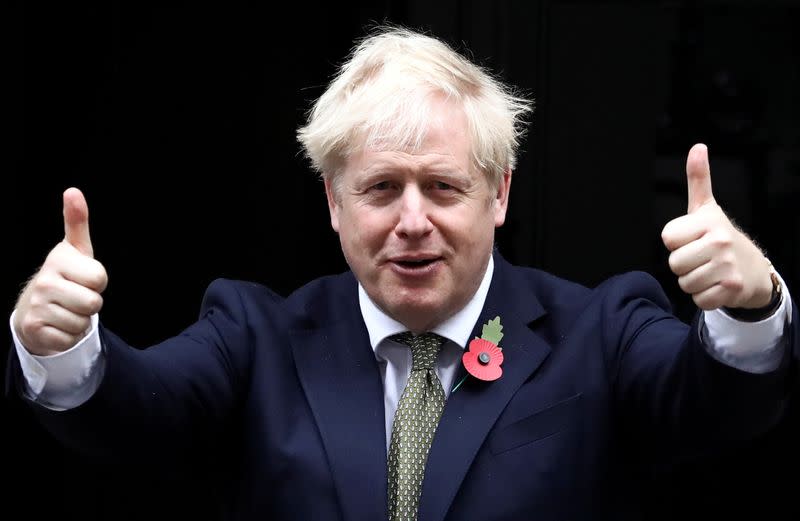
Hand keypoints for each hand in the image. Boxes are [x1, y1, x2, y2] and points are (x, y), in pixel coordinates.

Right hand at [13, 188, 107, 354]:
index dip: (98, 282)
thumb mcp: (75, 250)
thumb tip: (73, 191)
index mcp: (58, 260)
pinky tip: (57, 324)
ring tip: (66, 310)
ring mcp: (37, 306)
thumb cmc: (65, 276)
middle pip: (94, 303)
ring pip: (83, 323)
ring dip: (80, 320)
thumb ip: (77, 222)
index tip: (84, 278)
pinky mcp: (34, 329)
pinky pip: (70, 338)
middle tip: (75, 296)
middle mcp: (44, 281)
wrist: (35, 308)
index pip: (100, 278)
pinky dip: (68, 336)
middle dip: (91, 304)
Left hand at [661, 144, 772, 310]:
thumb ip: (698, 180)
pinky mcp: (731, 289)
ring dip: (693, 281)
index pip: (667, 238)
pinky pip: (698, 299)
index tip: (692, 239)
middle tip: (701, 258)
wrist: (754, 269)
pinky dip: (704, 297)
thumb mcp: (706, 208)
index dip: (676, 242)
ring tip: (709, 271)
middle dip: (683, 264)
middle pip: (674, 263)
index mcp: (708, 221)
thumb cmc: (720, 237)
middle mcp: (720, 242)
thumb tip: (697, 148)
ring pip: (684, 282)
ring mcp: (727, 266)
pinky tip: (716, 286)